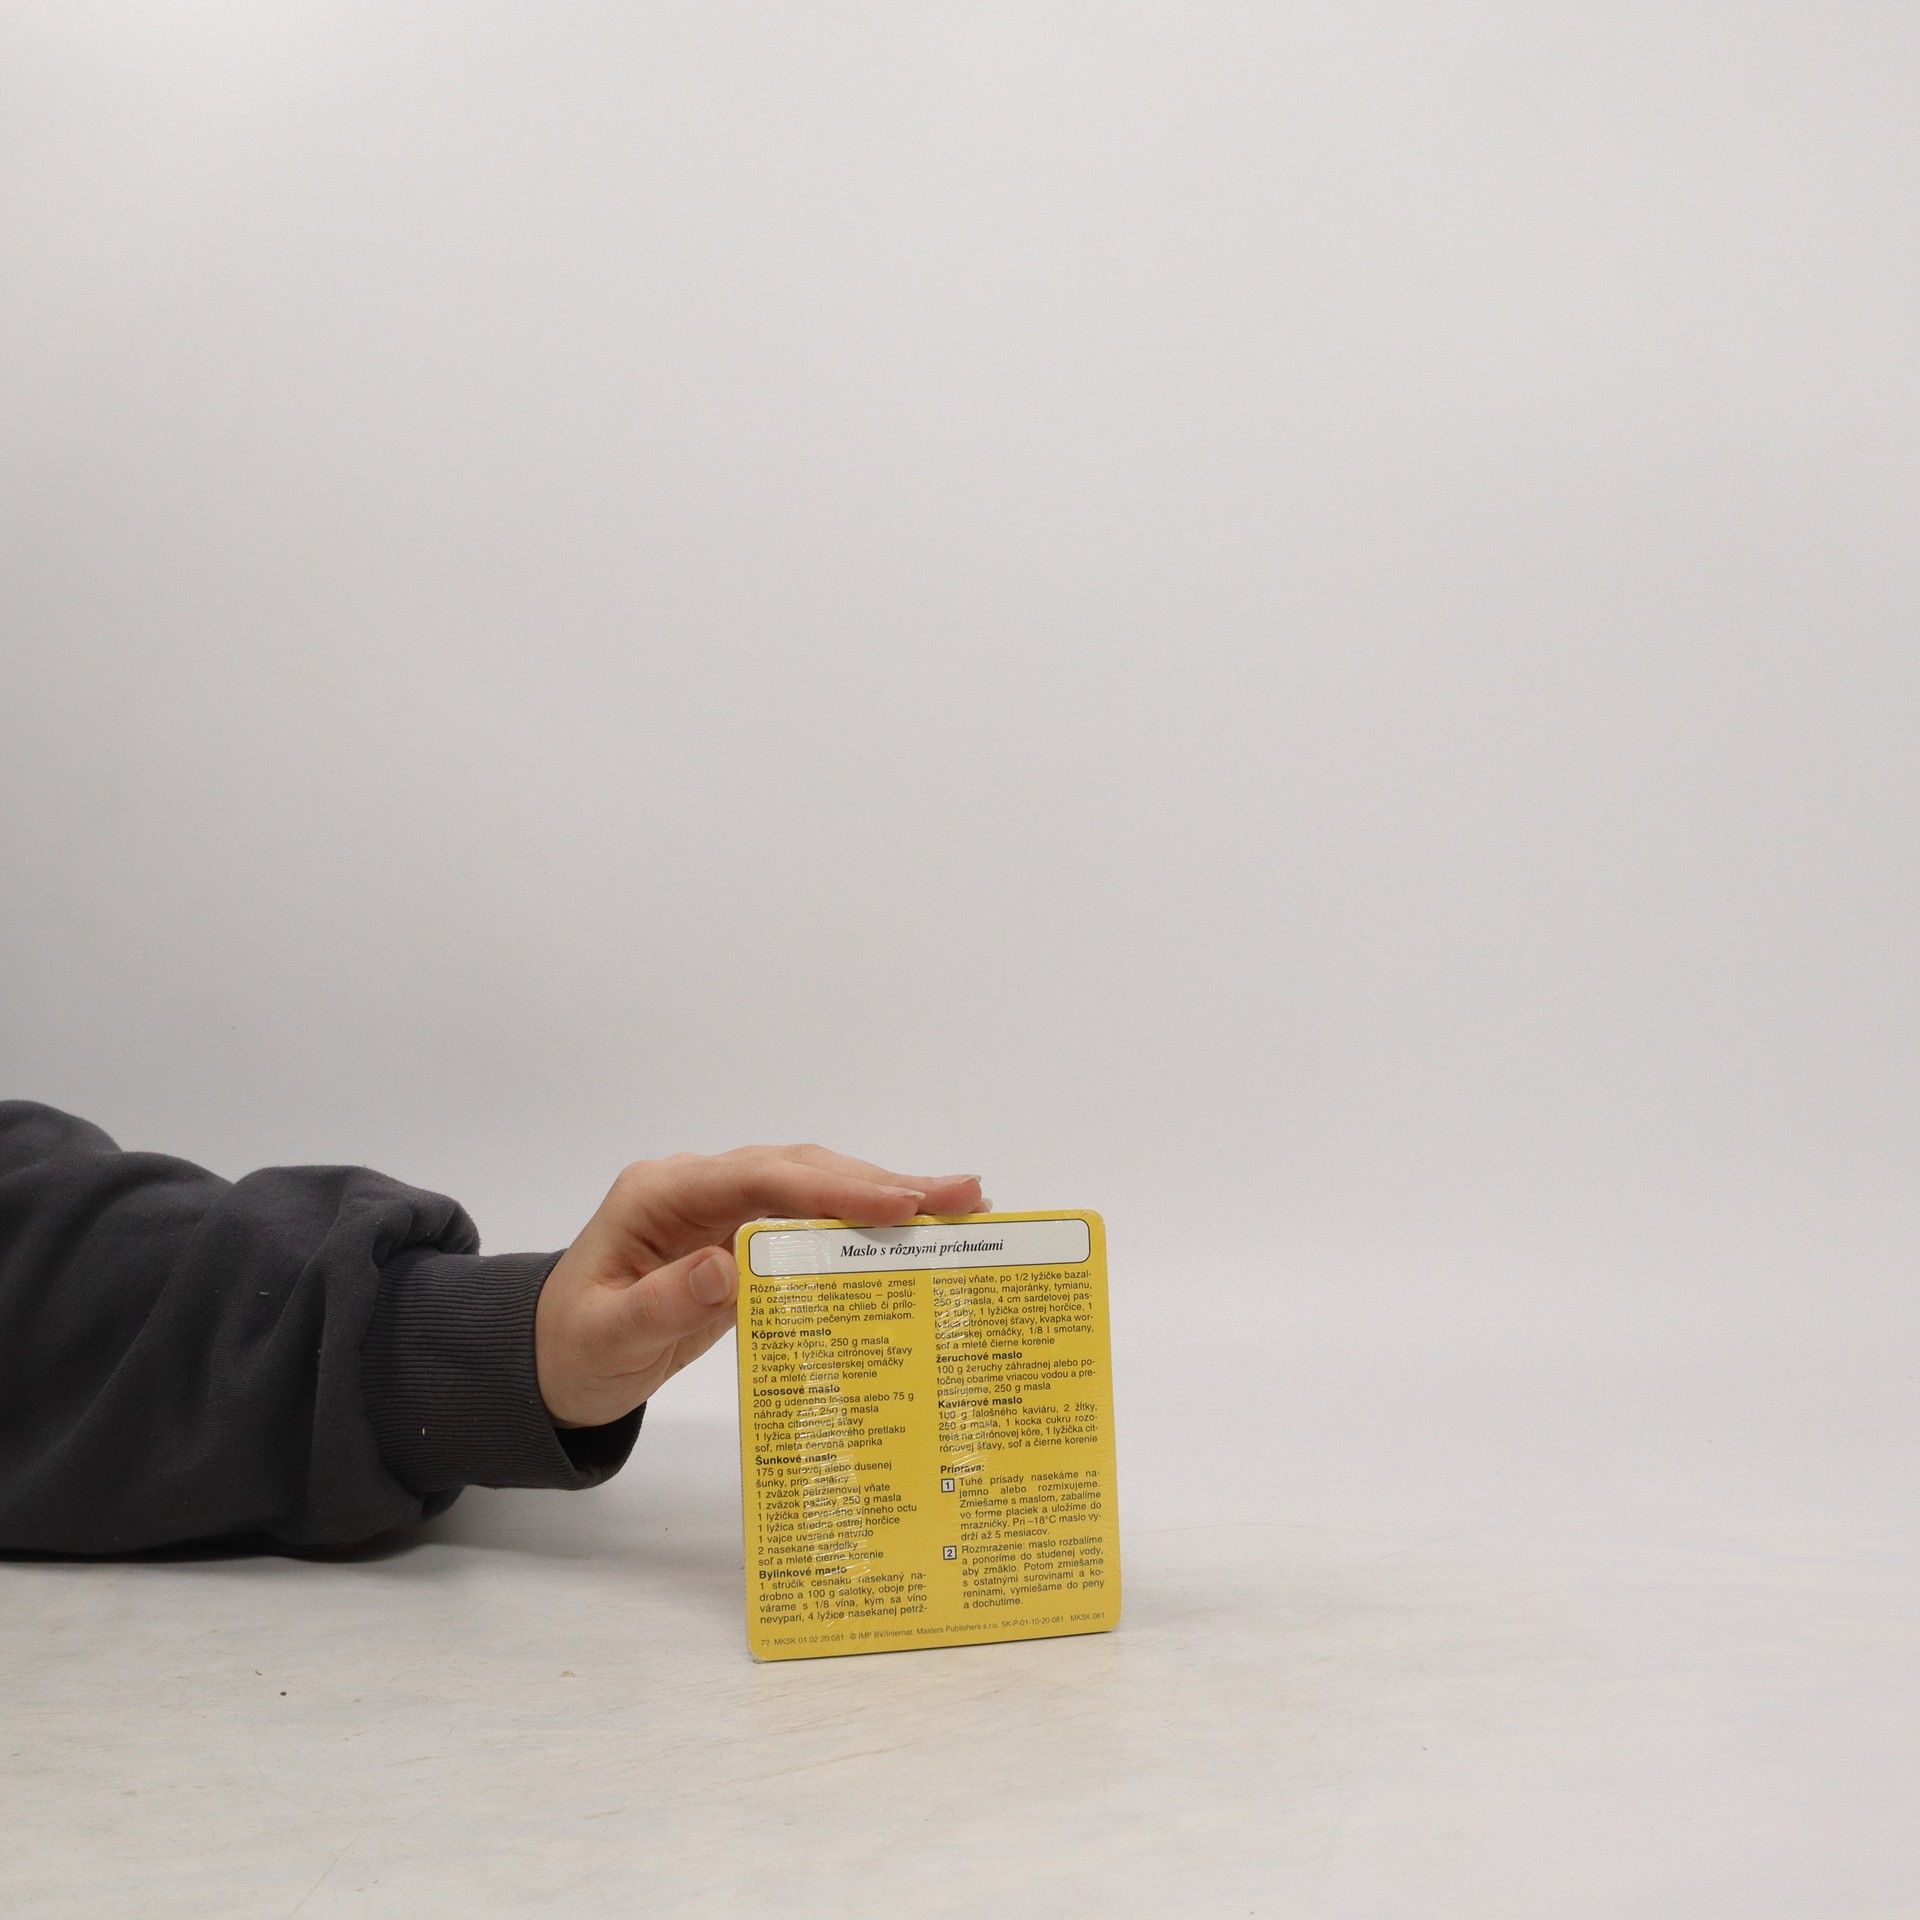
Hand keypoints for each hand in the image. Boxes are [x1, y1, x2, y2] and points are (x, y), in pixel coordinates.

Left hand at [534, 1144, 986, 1428]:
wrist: (547, 1361)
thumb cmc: (571, 1348)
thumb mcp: (606, 1337)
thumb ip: (662, 1303)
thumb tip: (726, 1267)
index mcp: (662, 1193)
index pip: (761, 1177)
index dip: (833, 1187)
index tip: (899, 1203)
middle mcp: (698, 1186)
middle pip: (802, 1169)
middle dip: (882, 1181)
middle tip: (965, 1195)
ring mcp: (721, 1208)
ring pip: (814, 1187)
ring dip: (884, 1195)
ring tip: (963, 1204)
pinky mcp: (740, 1236)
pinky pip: (808, 1222)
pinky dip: (861, 1226)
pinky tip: (913, 1236)